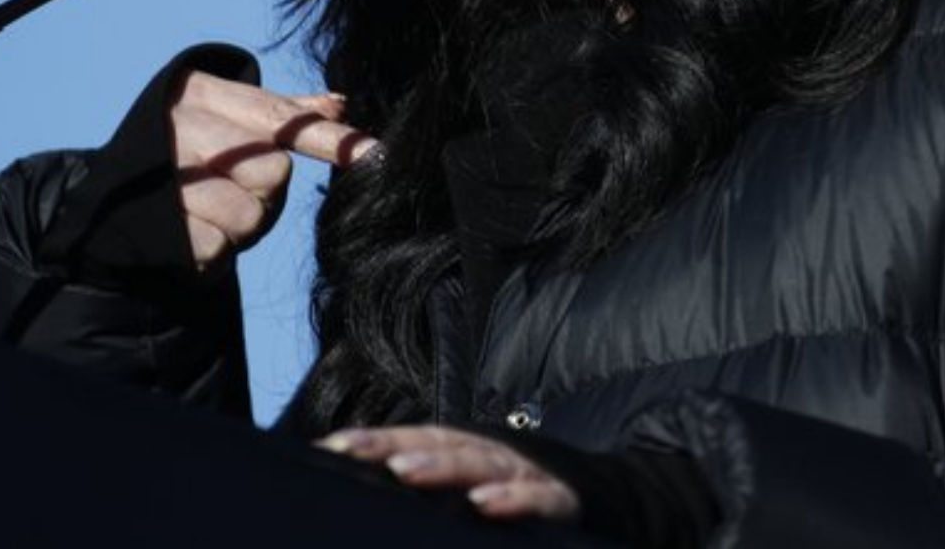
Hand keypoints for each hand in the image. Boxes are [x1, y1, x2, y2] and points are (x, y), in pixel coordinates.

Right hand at [169, 70, 375, 268]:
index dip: (331, 140)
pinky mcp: (156, 228)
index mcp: (204, 93)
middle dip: (265, 194)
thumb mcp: (227, 119)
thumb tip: (341, 103)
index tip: (373, 154)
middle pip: (272, 173)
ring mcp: (164, 177)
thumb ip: (283, 112)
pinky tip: (189, 232)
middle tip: (235, 191)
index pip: (283, 119)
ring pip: (248, 217)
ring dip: (239, 227)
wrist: (106, 201)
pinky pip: (218, 251)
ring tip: (209, 212)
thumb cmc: (187, 152)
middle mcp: (182, 127)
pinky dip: (213, 251)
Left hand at [316, 425, 580, 521]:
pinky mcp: (563, 499)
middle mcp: (494, 455)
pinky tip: (487, 504)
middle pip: (441, 444)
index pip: (417, 440)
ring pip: (483, 463)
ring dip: (443, 466)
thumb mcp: (478, 492)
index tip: (330, 448)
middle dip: (397, 446)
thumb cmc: (528, 496)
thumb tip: (372, 501)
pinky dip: (515, 498)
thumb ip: (435, 495)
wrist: (614, 495)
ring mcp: (529, 473)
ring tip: (405, 473)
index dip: (375, 441)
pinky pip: (540, 498)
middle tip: (355, 453)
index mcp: (470, 452)